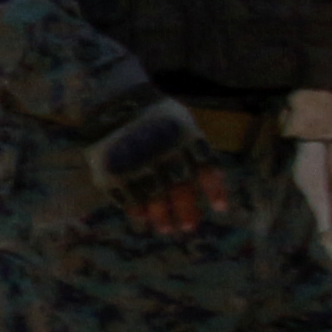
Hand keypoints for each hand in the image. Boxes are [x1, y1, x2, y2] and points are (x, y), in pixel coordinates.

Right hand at [91, 98, 233, 236]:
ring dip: (161, 215)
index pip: (205, 167)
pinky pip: (127, 195)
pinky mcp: (112, 170)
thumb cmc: (154, 115)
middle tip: (188, 228)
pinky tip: (142, 217)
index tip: (221, 210)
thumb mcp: (181, 122)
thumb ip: (197, 148)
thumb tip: (218, 179)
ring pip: (153, 195)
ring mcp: (136, 160)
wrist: (111, 100)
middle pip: (179, 185)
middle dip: (186, 209)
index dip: (214, 190)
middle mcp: (162, 149)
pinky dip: (135, 207)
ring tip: (165, 230)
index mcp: (183, 136)